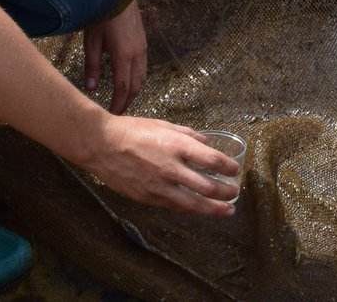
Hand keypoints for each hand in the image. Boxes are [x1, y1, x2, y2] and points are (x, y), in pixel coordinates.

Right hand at [75, 115, 240, 216]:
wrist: (101, 145)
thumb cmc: (132, 130)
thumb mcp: (164, 125)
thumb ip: (188, 135)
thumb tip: (206, 142)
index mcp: (178, 146)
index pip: (213, 161)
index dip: (228, 168)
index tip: (235, 170)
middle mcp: (171, 168)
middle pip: (208, 187)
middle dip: (226, 193)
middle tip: (235, 193)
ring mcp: (159, 186)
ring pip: (193, 204)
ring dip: (213, 209)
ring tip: (226, 211)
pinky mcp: (147, 197)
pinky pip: (173, 206)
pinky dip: (189, 209)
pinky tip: (198, 210)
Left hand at [83, 2, 147, 114]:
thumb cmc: (101, 16)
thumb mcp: (91, 42)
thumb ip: (92, 66)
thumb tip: (92, 88)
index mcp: (124, 56)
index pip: (123, 88)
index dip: (119, 103)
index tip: (113, 114)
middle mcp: (138, 53)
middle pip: (137, 84)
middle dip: (128, 100)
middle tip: (118, 110)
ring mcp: (143, 46)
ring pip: (143, 75)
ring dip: (134, 89)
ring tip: (123, 97)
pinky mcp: (143, 40)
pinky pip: (144, 65)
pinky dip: (137, 77)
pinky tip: (128, 77)